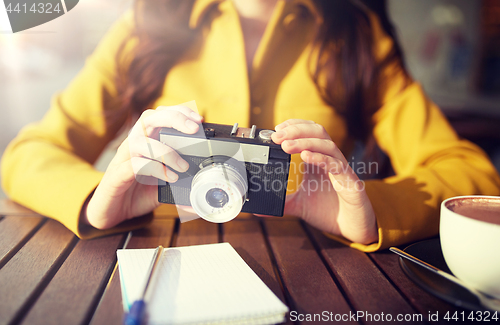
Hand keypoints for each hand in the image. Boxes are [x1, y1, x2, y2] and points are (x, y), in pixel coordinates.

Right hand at [83, 105, 202, 228]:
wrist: (110, 212)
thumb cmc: (135, 194)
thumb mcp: (164, 188)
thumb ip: (181, 187)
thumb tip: (202, 197)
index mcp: (146, 141)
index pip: (160, 115)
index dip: (179, 112)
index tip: (199, 120)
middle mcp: (133, 144)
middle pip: (149, 117)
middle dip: (174, 118)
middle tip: (194, 129)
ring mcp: (123, 159)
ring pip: (140, 140)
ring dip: (165, 150)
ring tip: (183, 166)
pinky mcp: (116, 176)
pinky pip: (134, 165)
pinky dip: (154, 168)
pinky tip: (169, 177)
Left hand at [271, 119, 377, 244]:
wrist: (352, 229)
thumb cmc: (330, 212)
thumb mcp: (299, 205)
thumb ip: (282, 203)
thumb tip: (260, 209)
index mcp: (319, 161)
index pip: (309, 132)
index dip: (294, 126)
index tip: (276, 130)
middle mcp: (331, 161)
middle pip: (318, 132)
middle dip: (297, 130)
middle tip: (277, 136)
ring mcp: (341, 170)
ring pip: (328, 145)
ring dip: (306, 141)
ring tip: (286, 145)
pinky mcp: (351, 183)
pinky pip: (337, 165)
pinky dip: (321, 158)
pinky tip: (306, 156)